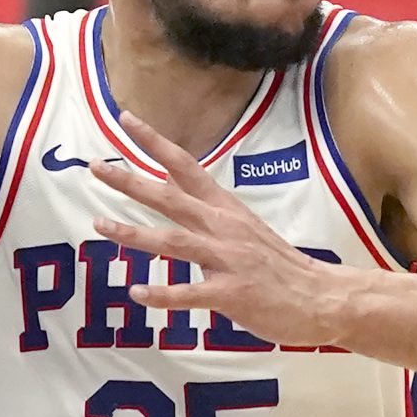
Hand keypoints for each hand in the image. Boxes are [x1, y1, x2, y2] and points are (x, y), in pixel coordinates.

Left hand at [91, 111, 365, 348]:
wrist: (321, 297)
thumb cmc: (279, 266)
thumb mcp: (243, 227)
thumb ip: (208, 211)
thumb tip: (174, 190)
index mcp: (225, 209)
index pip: (185, 166)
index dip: (154, 143)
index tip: (125, 119)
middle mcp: (223, 227)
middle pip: (170, 197)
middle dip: (130, 180)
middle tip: (95, 166)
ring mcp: (228, 259)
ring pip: (174, 240)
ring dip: (134, 233)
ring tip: (100, 224)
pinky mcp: (232, 293)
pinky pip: (190, 293)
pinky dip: (162, 293)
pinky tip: (137, 292)